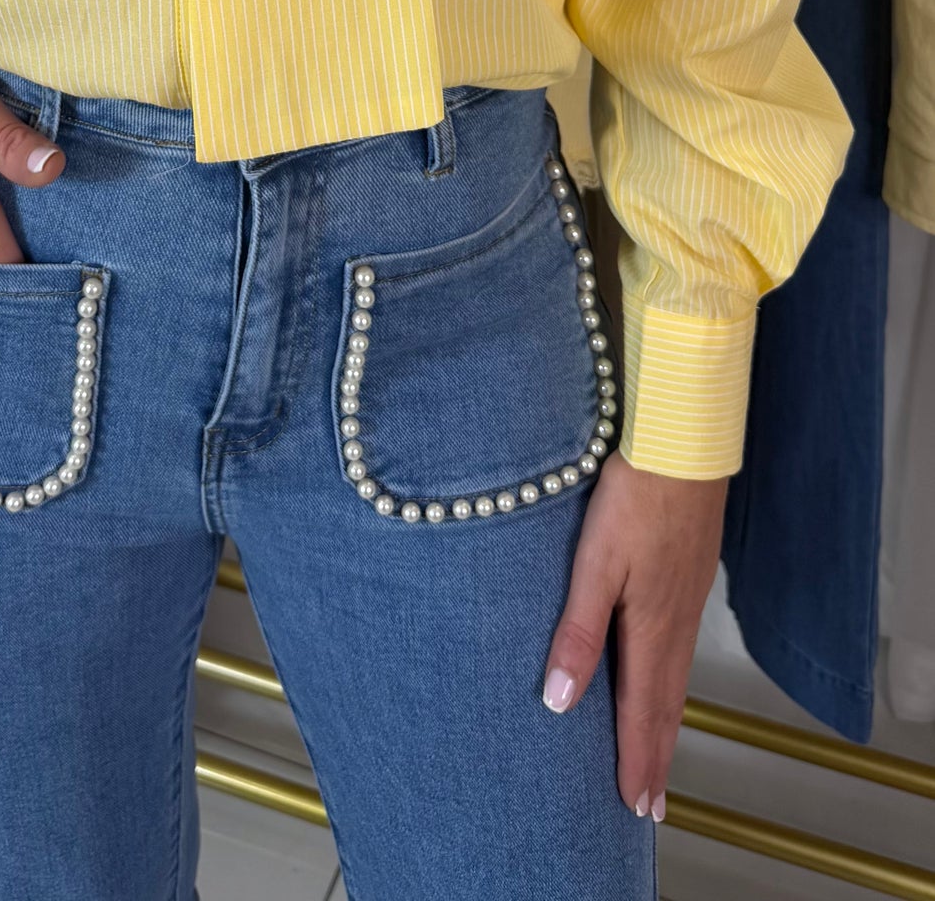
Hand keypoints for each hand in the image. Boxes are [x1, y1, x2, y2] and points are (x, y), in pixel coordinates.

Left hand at [540, 447, 727, 822]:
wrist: (683, 442)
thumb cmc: (635, 495)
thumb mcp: (595, 563)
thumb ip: (578, 632)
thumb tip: (561, 702)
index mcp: (652, 627)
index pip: (644, 712)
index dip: (638, 761)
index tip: (636, 807)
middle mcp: (676, 620)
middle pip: (666, 704)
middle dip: (656, 756)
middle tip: (650, 805)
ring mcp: (686, 596)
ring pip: (675, 676)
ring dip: (665, 722)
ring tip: (657, 754)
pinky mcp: (689, 572)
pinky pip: (679, 646)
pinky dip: (671, 680)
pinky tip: (661, 673)